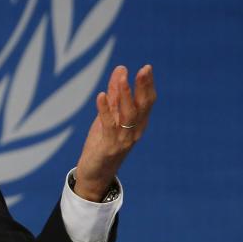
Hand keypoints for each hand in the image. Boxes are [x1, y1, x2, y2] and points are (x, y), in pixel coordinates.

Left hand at [73, 65, 155, 201]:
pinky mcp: (109, 146)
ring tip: (122, 78)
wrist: (95, 173)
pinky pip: (108, 126)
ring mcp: (123, 140)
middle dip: (143, 87)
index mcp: (138, 124)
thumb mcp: (109, 115)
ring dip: (125, 95)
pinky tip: (101, 96)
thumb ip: (115, 94)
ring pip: (127, 115)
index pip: (147, 102)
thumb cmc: (103, 142)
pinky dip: (104, 110)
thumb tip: (121, 69)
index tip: (146, 68)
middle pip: (142, 107)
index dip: (147, 85)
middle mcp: (135, 131)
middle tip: (144, 69)